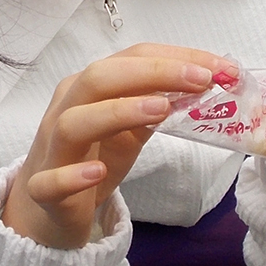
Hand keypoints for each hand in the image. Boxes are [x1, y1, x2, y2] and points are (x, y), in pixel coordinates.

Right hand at [3, 45, 234, 250]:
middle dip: (152, 74)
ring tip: (161, 111)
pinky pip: (51, 181)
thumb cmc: (93, 158)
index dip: (176, 58)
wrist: (51, 207)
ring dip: (118, 112)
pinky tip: (99, 172)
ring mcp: (52, 150)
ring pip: (73, 123)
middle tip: (200, 79)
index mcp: (88, 88)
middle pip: (98, 79)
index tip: (221, 68)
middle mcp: (66, 110)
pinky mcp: (44, 191)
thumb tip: (203, 86)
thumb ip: (156, 107)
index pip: (130, 59)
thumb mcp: (129, 129)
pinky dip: (74, 175)